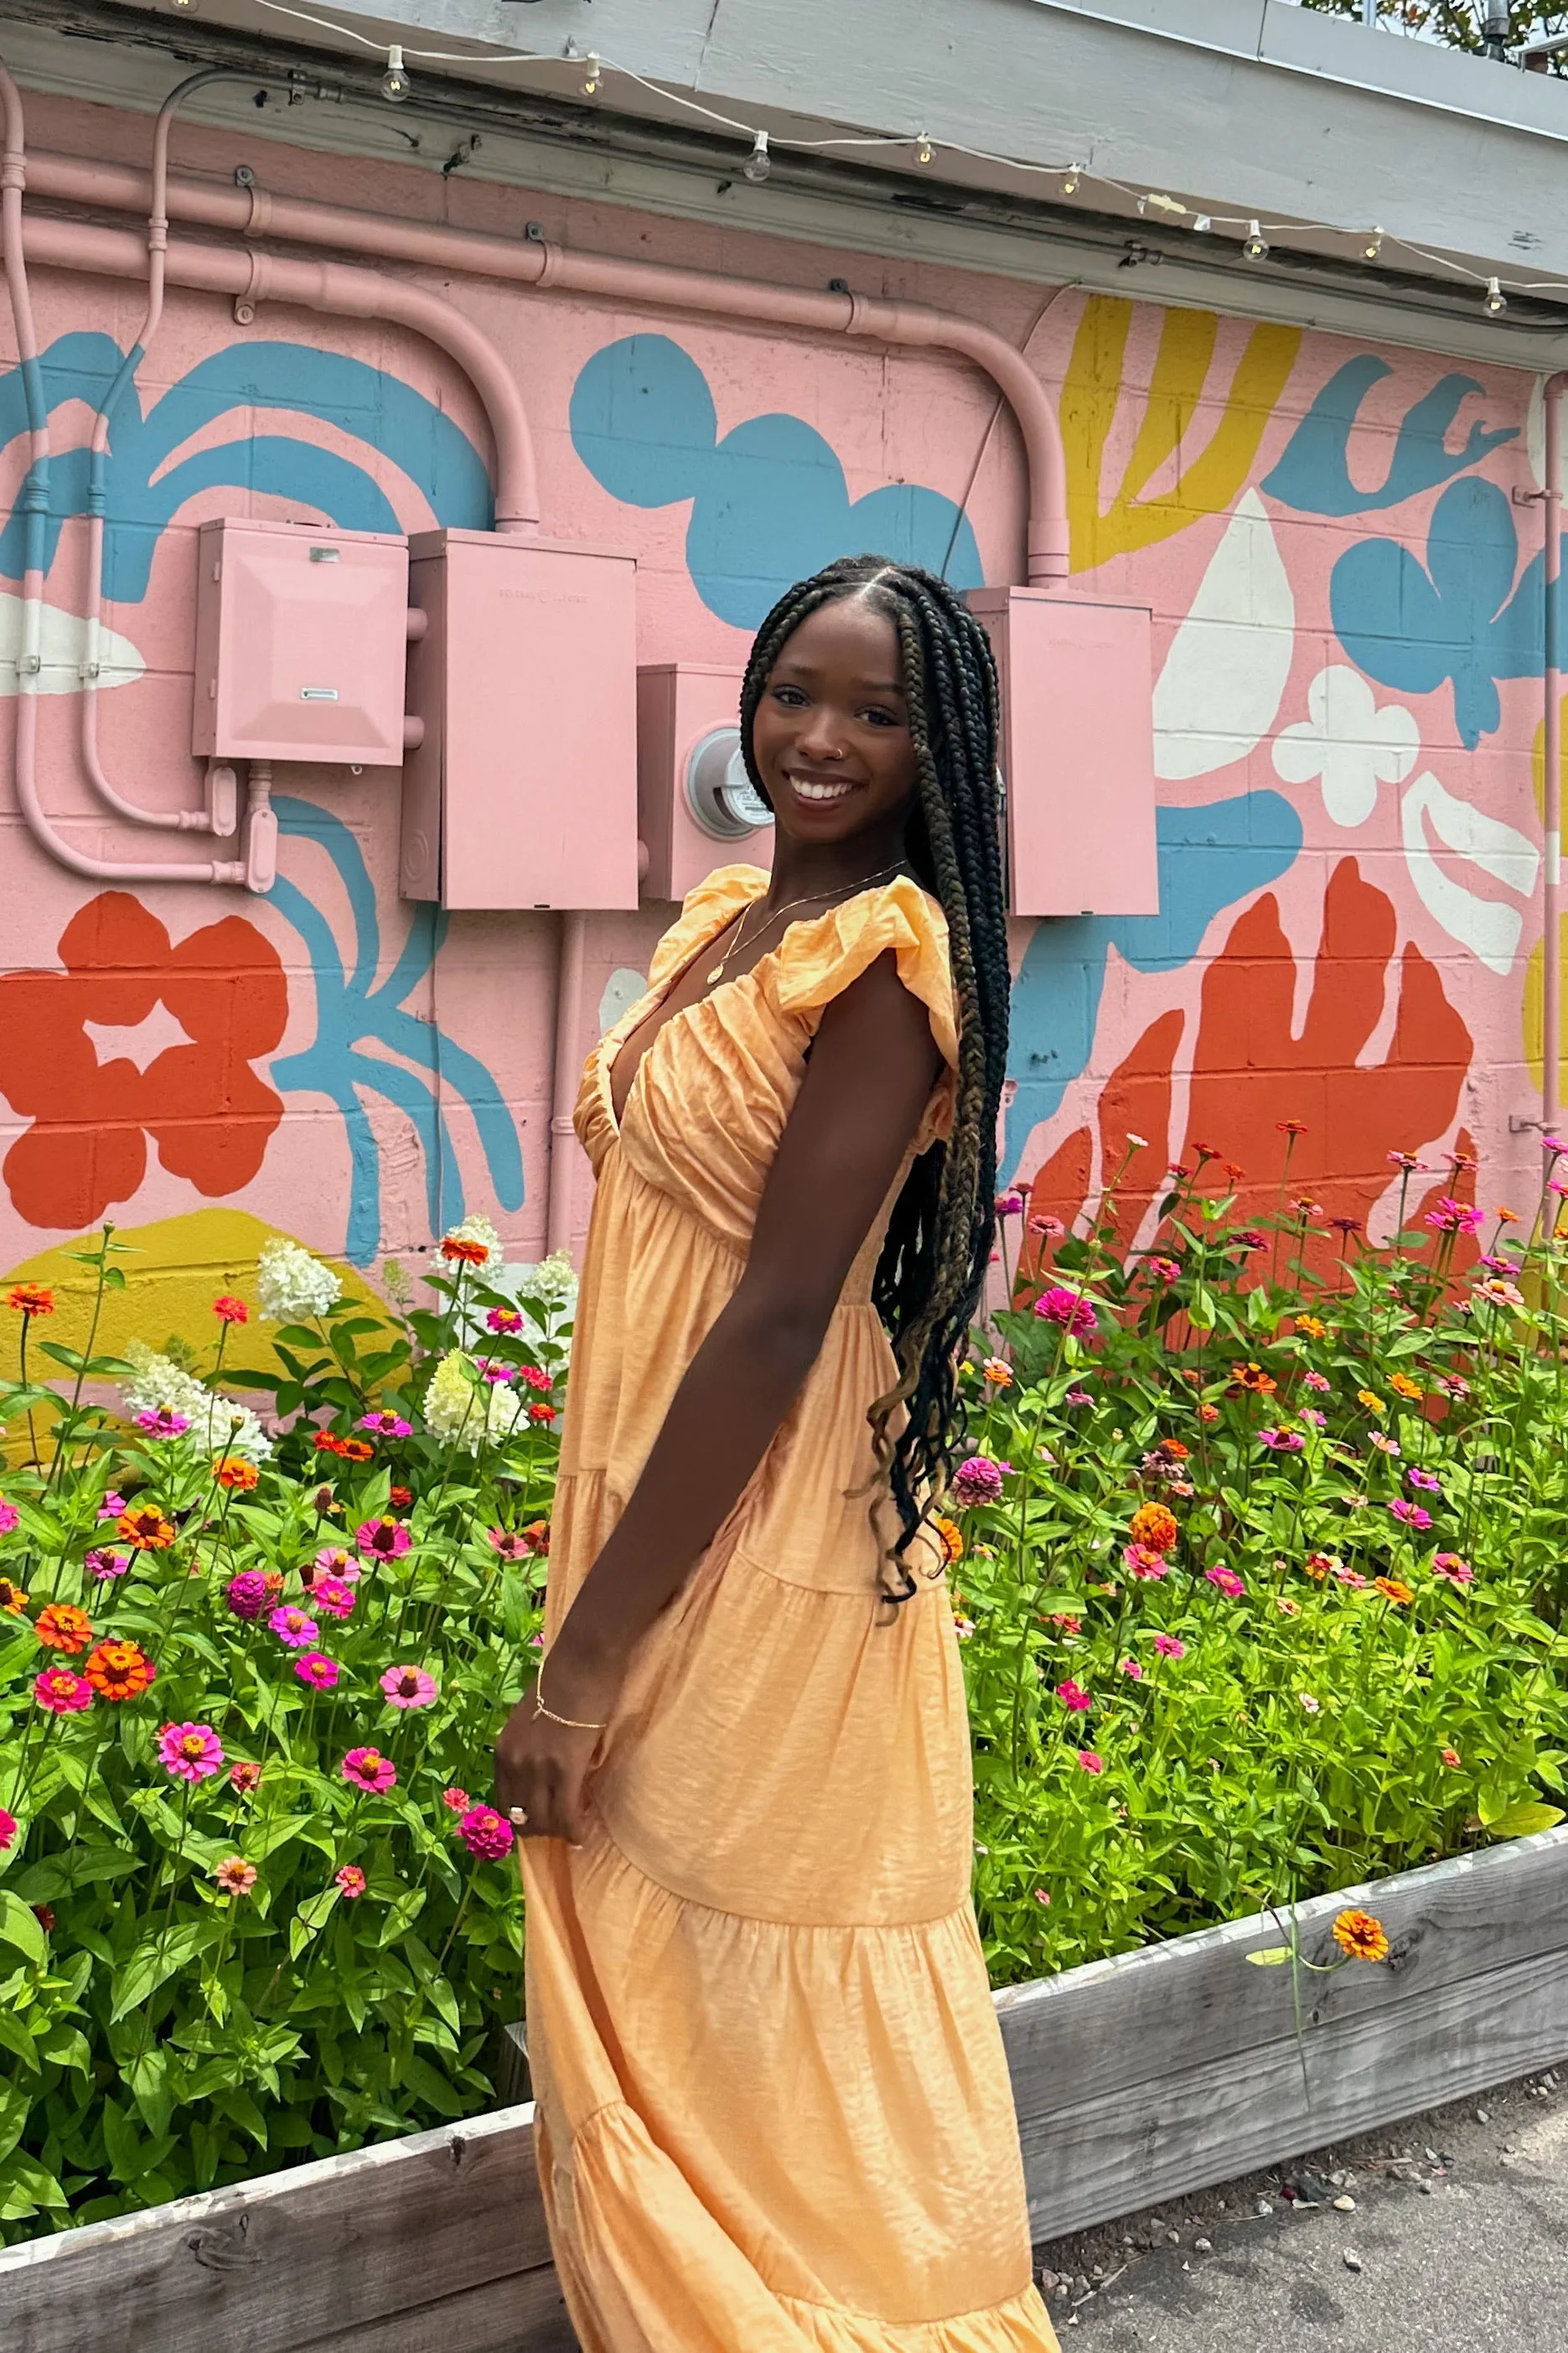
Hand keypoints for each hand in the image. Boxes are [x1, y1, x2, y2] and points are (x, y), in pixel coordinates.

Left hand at [493, 1660, 616, 1845]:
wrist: (584, 1659)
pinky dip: (574, 1831)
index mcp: (501, 1750)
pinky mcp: (566, 1769)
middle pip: (521, 1819)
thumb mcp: (531, 1721)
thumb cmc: (564, 1681)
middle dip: (541, 1830)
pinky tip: (582, 1835)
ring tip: (573, 1828)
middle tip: (561, 1827)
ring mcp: (537, 1768)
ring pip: (543, 1822)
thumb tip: (542, 1777)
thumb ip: (529, 1749)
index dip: (523, 1819)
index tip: (542, 1820)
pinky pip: (567, 1815)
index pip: (503, 1804)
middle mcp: (513, 1762)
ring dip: (558, 1831)